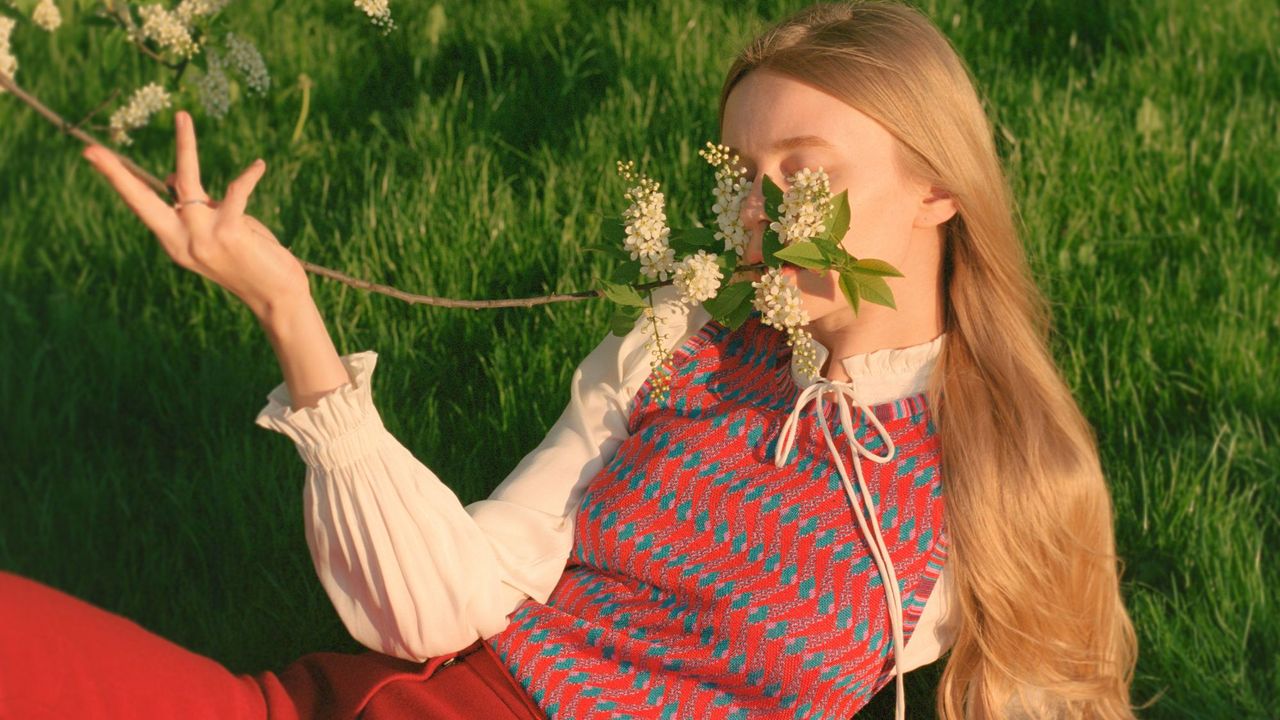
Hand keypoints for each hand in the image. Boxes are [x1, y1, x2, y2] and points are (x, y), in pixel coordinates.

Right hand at [83, 109, 309, 319]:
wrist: (278, 297)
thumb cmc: (251, 260)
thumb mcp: (216, 233)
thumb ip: (197, 209)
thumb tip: (175, 179)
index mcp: (174, 242)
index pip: (142, 205)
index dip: (119, 179)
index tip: (91, 154)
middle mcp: (182, 241)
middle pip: (141, 201)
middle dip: (116, 174)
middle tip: (90, 151)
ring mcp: (202, 238)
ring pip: (186, 182)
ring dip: (185, 145)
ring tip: (182, 116)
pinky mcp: (228, 232)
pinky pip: (234, 192)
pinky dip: (248, 176)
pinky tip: (258, 166)